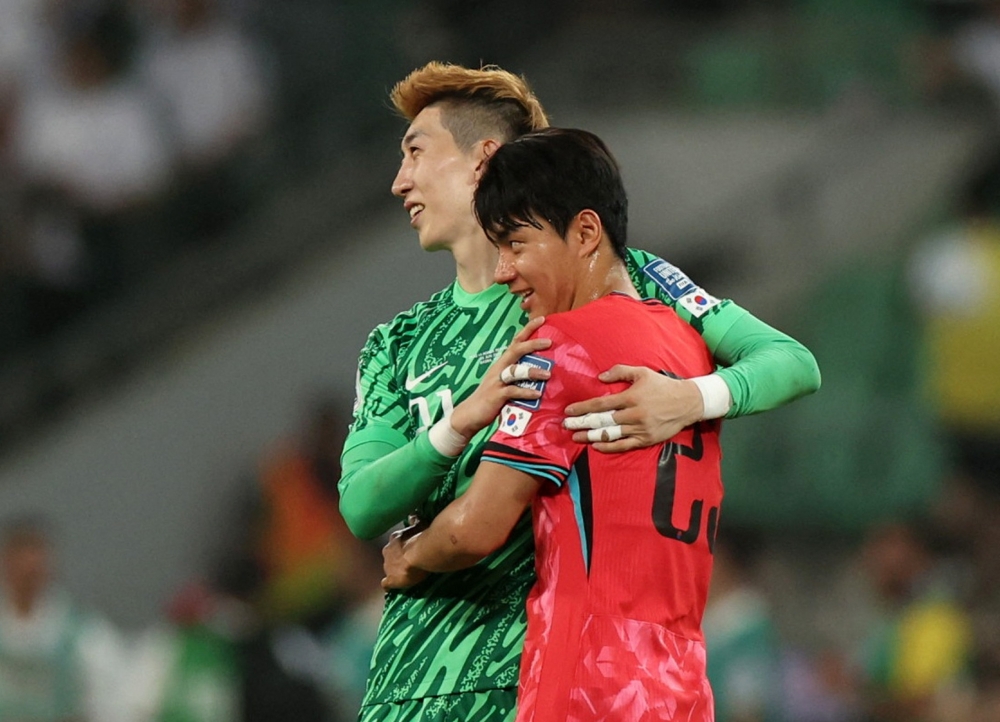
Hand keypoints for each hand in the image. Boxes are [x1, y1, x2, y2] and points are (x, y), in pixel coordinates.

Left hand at [381, 523, 428, 590]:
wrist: (419, 554)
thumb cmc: (421, 538)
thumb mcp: (420, 526)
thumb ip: (415, 521)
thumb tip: (412, 515)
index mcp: (394, 538)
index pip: (395, 542)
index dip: (402, 547)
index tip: (408, 549)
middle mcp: (387, 550)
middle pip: (389, 555)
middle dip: (396, 558)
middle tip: (407, 562)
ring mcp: (387, 566)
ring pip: (388, 568)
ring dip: (394, 570)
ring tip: (403, 574)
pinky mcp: (390, 579)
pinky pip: (386, 583)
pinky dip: (389, 585)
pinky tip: (392, 587)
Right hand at [449, 316, 551, 438]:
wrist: (469, 414)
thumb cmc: (490, 399)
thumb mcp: (504, 383)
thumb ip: (519, 376)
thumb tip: (541, 371)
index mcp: (502, 363)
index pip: (516, 341)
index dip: (528, 329)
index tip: (541, 319)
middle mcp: (499, 368)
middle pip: (516, 350)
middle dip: (532, 344)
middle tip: (549, 341)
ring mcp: (497, 381)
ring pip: (516, 371)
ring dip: (533, 371)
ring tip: (548, 374)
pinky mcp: (496, 395)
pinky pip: (513, 391)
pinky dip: (526, 392)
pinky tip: (537, 394)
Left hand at [563, 365, 703, 452]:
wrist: (687, 402)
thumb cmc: (662, 386)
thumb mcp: (642, 372)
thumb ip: (620, 371)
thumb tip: (600, 377)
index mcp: (631, 397)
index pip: (601, 404)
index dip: (583, 408)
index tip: (569, 411)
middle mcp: (633, 414)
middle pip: (602, 421)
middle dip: (582, 424)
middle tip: (566, 426)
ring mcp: (640, 428)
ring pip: (611, 434)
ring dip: (591, 436)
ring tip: (576, 437)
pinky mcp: (646, 439)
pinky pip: (624, 445)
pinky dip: (609, 447)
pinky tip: (596, 446)